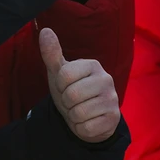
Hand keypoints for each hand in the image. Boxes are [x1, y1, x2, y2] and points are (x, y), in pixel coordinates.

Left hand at [39, 27, 119, 143]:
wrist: (86, 116)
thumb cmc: (71, 90)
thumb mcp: (59, 72)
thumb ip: (51, 53)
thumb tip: (45, 31)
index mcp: (93, 65)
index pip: (64, 76)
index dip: (59, 85)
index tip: (65, 86)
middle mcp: (106, 80)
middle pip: (71, 95)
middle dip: (66, 102)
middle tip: (73, 101)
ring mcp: (112, 100)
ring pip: (79, 113)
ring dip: (73, 116)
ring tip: (80, 111)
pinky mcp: (114, 119)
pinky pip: (86, 128)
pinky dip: (81, 128)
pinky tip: (87, 121)